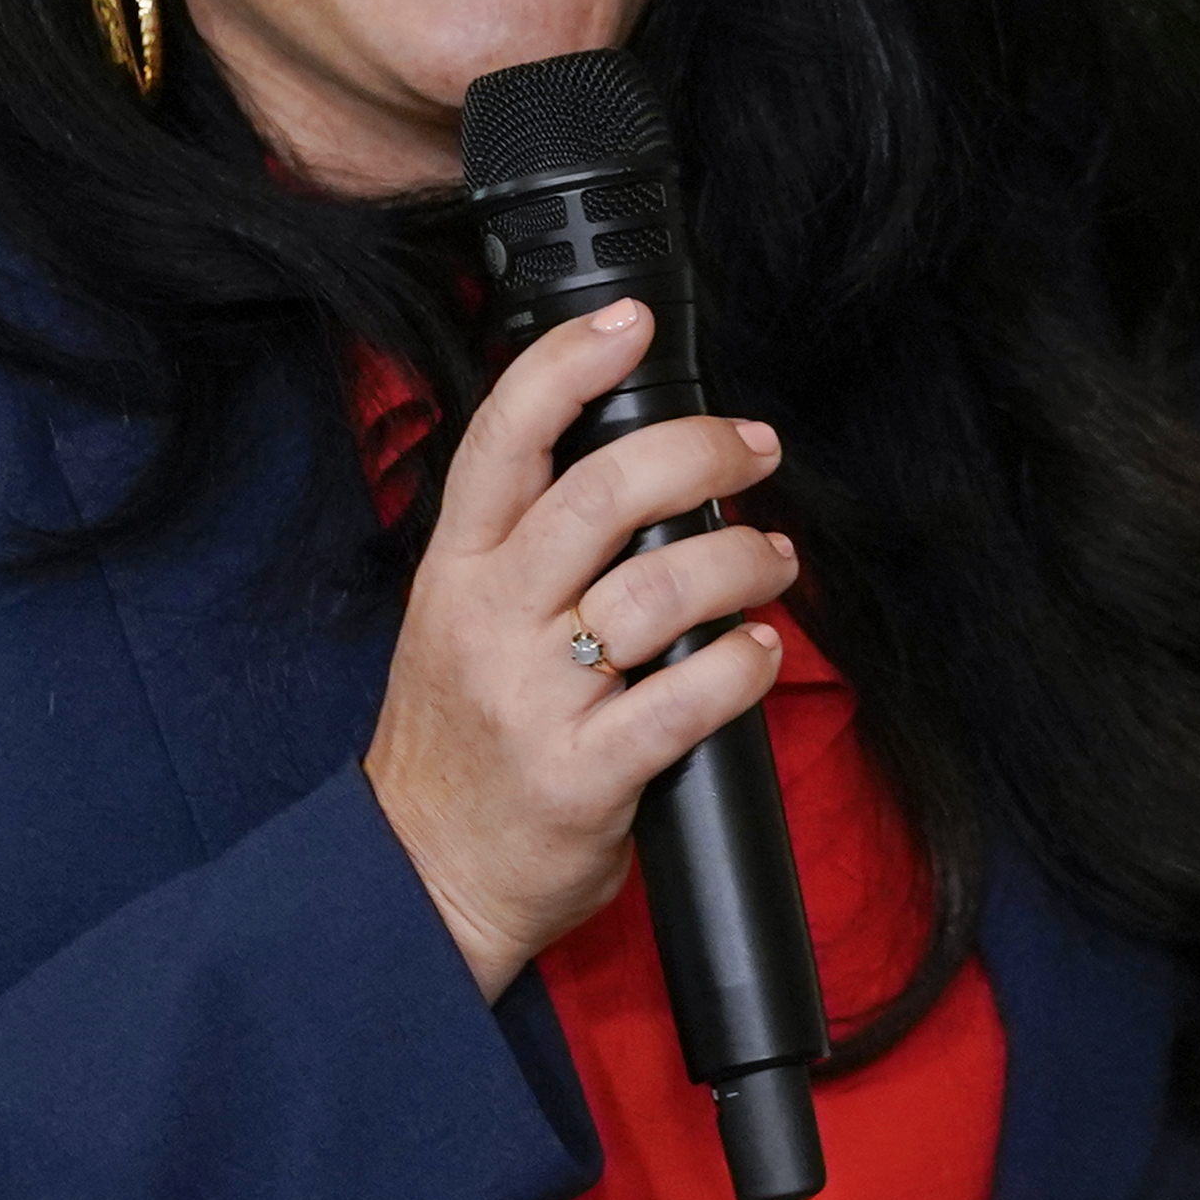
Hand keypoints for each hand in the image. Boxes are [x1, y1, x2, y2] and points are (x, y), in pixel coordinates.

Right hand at [362, 299, 798, 998]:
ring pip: (658, 590)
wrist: (424, 876)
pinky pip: (685, 701)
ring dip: (742, 561)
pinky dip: (742, 666)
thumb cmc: (459, 744)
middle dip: (700, 454)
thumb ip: (523, 550)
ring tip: (775, 561)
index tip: (630, 323)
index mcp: (455, 569)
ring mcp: (533, 698)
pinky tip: (761, 654)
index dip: (567, 364)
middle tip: (754, 449)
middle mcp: (487, 620)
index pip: (502, 438)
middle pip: (600, 495)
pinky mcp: (583, 775)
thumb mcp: (455, 622)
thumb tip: (636, 471)